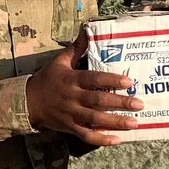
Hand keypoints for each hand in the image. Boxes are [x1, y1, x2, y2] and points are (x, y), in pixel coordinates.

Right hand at [27, 33, 141, 145]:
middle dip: (120, 103)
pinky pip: (87, 135)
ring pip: (95, 120)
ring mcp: (72, 114)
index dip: (111, 80)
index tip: (128, 82)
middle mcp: (73, 97)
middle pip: (98, 101)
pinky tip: (117, 140)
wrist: (28, 101)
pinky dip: (101, 139)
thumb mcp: (60, 61)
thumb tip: (87, 29)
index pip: (94, 79)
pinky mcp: (71, 127)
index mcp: (72, 79)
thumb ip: (77, 47)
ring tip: (134, 123)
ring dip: (116, 122)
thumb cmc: (48, 78)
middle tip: (139, 104)